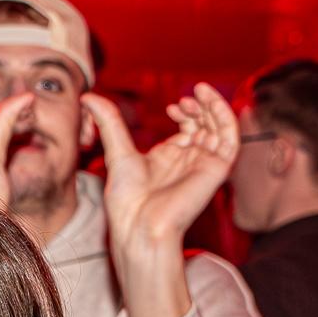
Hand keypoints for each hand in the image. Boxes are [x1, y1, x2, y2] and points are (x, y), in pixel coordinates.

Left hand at [83, 86, 238, 316]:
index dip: (185, 112)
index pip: (189, 127)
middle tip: (185, 99)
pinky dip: (225, 117)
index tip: (172, 107)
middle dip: (199, 107)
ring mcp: (205, 164)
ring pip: (221, 128)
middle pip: (206, 124)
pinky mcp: (217, 169)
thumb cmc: (127, 198)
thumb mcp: (117, 150)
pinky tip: (209, 102)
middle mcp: (190, 160)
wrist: (139, 224)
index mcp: (170, 157)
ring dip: (213, 107)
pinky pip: (230, 138)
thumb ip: (108, 121)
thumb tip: (87, 96)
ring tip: (199, 92)